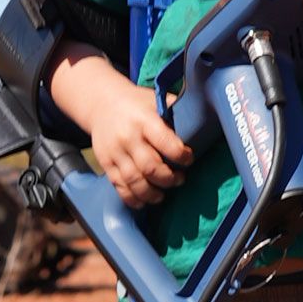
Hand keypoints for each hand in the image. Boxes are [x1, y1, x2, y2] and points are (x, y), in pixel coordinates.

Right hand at [48, 42, 191, 208]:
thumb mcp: (156, 99)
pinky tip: (144, 201)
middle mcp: (128, 137)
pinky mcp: (105, 163)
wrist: (101, 103)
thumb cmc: (136, 103)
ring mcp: (115, 152)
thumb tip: (201, 126)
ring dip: (152, 193)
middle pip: (151, 167)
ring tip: (162, 195)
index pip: (166, 143)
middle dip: (169, 179)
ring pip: (135, 181)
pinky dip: (132, 198)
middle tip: (180, 179)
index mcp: (144, 120)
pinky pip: (119, 186)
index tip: (189, 159)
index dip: (182, 156)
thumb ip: (174, 112)